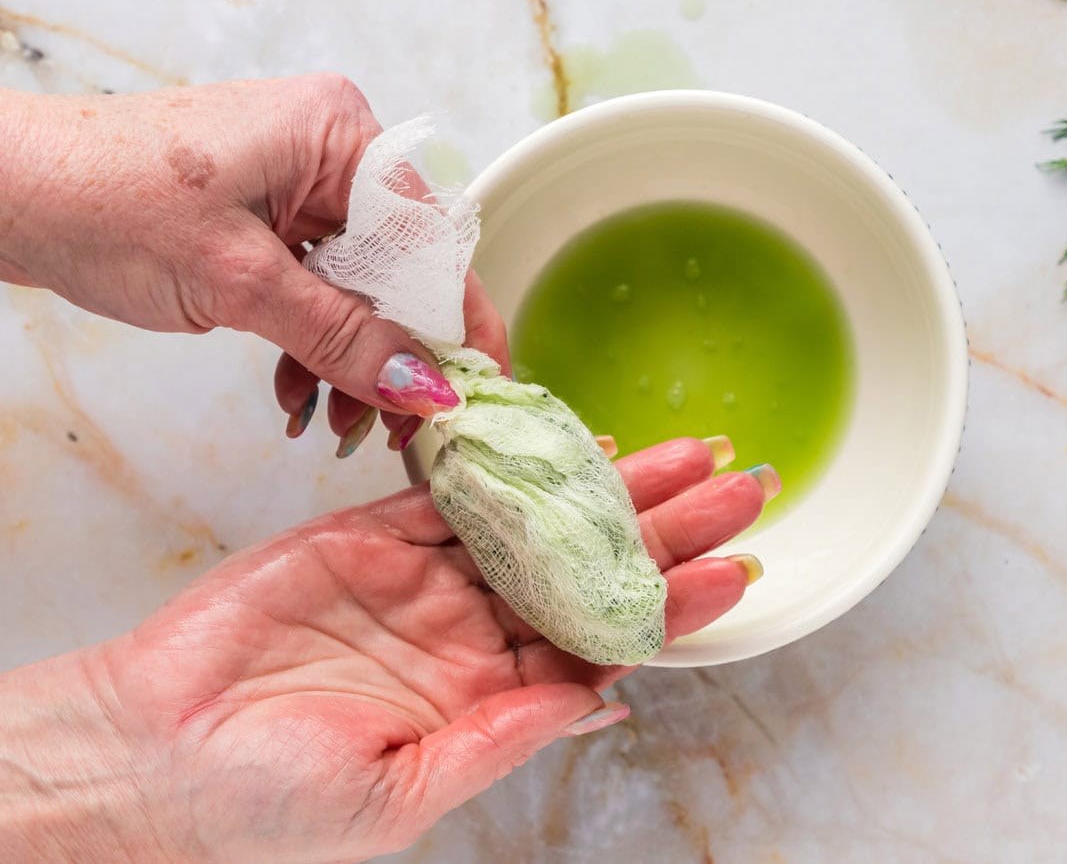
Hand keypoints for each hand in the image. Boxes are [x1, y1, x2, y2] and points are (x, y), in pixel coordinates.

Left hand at [0, 75, 505, 455]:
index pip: (433, 238)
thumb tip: (426, 387)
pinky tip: (300, 395)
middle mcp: (332, 151)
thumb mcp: (238, 282)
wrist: (7, 195)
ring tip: (339, 427)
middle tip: (397, 429)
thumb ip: (342, 336)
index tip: (474, 391)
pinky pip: (321, 289)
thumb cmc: (103, 204)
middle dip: (396, 355)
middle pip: (401, 268)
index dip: (459, 321)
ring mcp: (301, 184)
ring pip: (362, 288)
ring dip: (353, 361)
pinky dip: (315, 344)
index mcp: (341, 135)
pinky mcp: (271, 217)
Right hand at [0, 438, 766, 861]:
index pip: (605, 638)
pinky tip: (566, 437)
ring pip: (539, 515)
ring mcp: (422, 578)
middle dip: (668, 525)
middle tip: (741, 483)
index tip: (737, 570)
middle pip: (591, 565)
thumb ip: (503, 735)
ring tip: (683, 453)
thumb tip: (604, 700)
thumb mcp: (398, 794)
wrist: (147, 756)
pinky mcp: (366, 534)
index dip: (674, 603)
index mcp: (488, 697)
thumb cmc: (262, 807)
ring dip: (610, 482)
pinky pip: (450, 488)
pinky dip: (506, 459)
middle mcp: (469, 632)